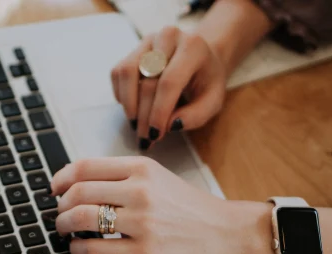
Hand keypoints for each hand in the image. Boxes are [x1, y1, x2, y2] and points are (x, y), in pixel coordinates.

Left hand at [50, 157, 277, 253]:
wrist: (228, 234)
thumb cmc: (192, 208)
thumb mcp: (159, 178)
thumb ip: (124, 177)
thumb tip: (82, 184)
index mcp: (142, 168)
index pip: (86, 166)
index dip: (61, 177)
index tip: (54, 187)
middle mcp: (140, 191)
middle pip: (78, 192)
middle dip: (60, 205)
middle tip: (58, 213)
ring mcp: (143, 222)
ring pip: (82, 218)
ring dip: (64, 225)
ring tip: (65, 230)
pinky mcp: (146, 252)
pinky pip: (97, 249)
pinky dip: (79, 250)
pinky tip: (78, 250)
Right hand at [111, 26, 226, 149]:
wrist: (200, 58)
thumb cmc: (206, 81)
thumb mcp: (213, 101)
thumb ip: (196, 115)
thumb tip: (170, 125)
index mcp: (192, 47)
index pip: (169, 81)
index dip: (159, 111)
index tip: (156, 134)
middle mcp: (168, 37)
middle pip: (147, 81)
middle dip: (144, 116)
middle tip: (146, 138)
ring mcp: (147, 41)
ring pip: (127, 73)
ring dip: (129, 105)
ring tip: (136, 125)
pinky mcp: (133, 49)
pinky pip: (118, 73)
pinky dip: (121, 95)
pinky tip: (134, 108)